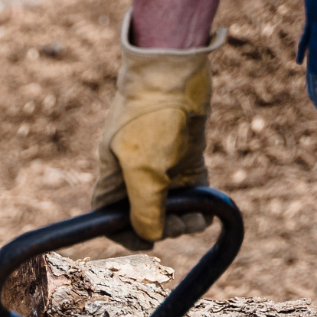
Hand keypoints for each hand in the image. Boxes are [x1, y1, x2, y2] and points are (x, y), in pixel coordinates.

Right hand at [91, 12, 226, 248]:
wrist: (174, 72)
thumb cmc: (150, 118)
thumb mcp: (144, 169)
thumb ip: (145, 207)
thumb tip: (151, 236)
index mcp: (113, 175)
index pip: (108, 215)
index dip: (123, 234)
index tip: (146, 243)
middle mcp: (135, 173)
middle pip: (143, 215)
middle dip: (162, 227)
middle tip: (180, 224)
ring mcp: (162, 165)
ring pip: (170, 206)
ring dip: (184, 219)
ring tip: (196, 218)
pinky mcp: (186, 157)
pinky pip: (191, 190)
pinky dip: (199, 203)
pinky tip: (207, 209)